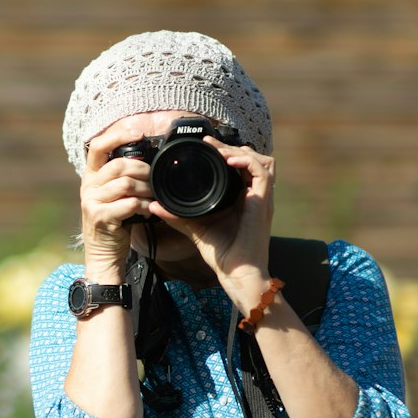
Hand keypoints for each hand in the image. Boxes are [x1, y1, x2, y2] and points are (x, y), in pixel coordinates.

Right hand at [79, 125, 154, 279]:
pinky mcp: (100, 217)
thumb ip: (122, 177)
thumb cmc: (115, 222)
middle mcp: (88, 186)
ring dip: (146, 189)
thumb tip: (147, 158)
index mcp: (91, 176)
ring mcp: (92, 202)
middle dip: (142, 169)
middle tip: (155, 178)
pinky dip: (144, 206)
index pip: (98, 146)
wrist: (103, 253)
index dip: (118, 135)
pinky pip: (129, 204)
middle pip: (118, 165)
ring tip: (153, 197)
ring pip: (125, 184)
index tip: (138, 132)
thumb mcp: (113, 195)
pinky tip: (149, 211)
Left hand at [150, 140, 275, 315]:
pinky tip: (229, 160)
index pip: (242, 167)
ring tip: (221, 151)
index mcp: (244, 199)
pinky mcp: (263, 203)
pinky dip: (247, 161)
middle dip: (233, 147)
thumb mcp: (195, 228)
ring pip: (263, 161)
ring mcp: (262, 199)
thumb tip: (155, 206)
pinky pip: (262, 172)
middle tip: (211, 143)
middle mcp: (256, 196)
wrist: (237, 273)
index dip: (228, 153)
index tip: (207, 146)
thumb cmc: (222, 255)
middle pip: (254, 159)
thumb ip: (178, 216)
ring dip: (241, 151)